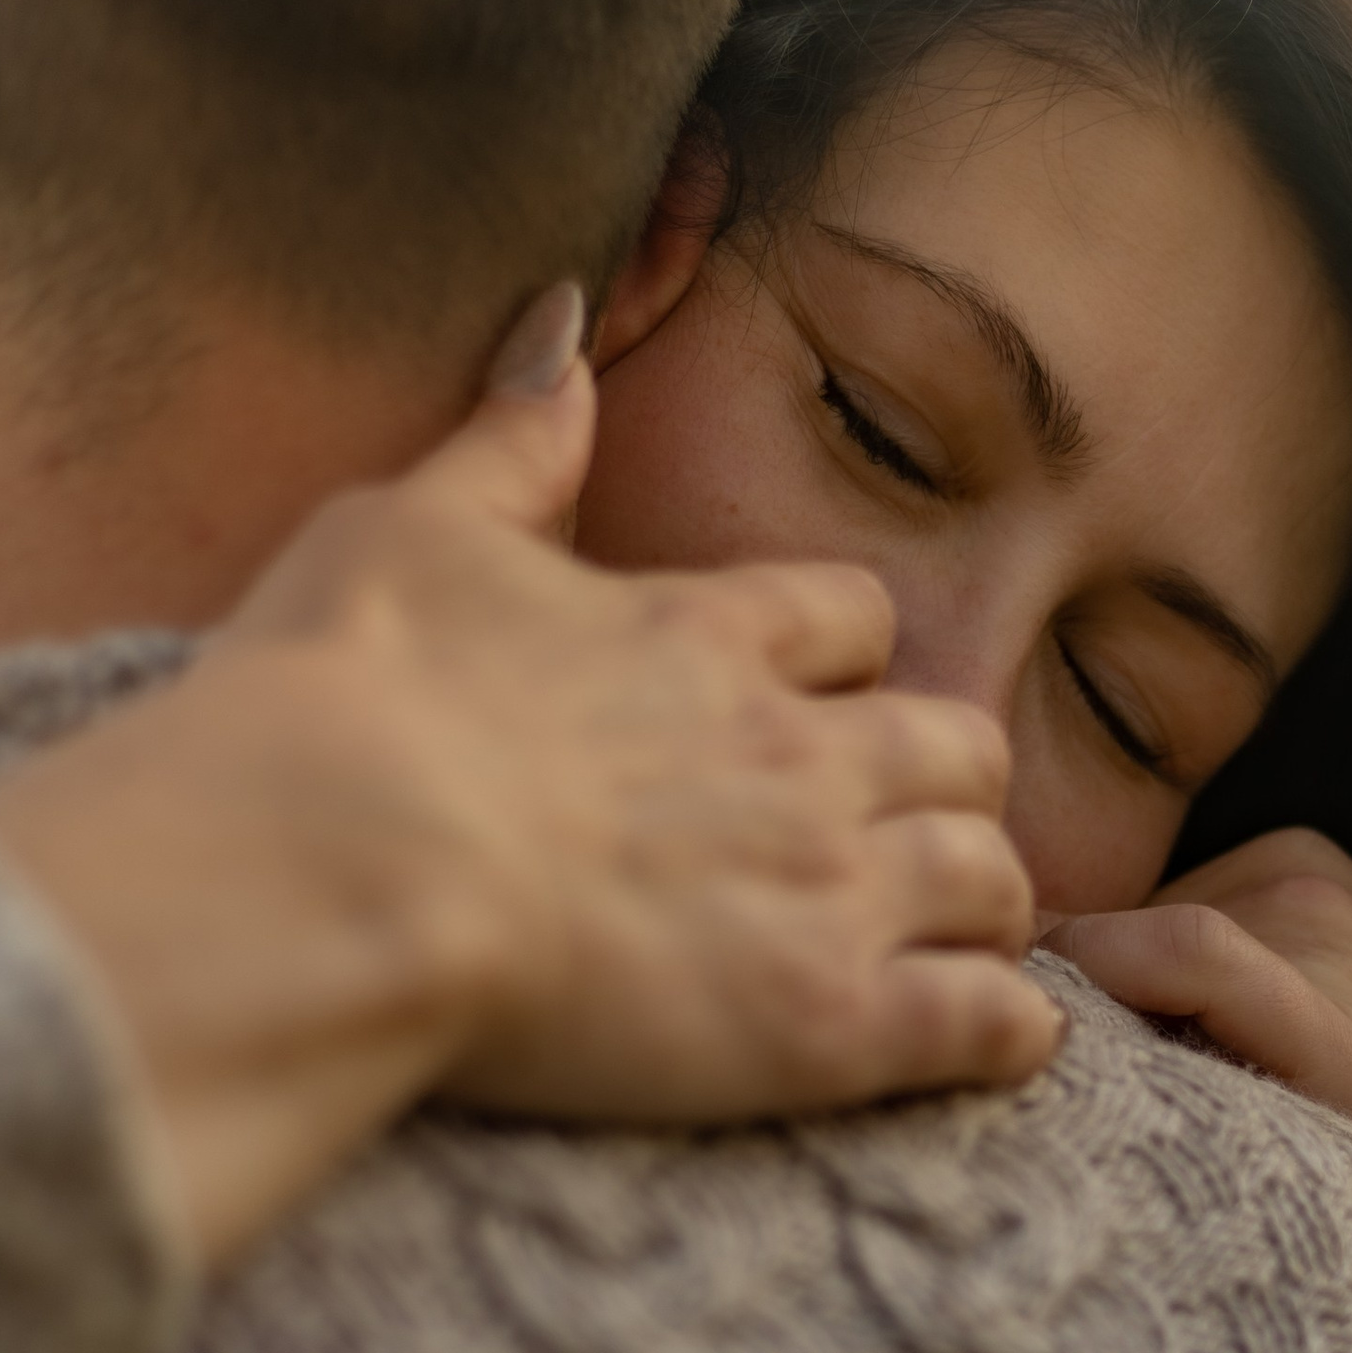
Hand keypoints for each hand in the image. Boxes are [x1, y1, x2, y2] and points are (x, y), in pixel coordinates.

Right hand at [0, 291, 1060, 1273]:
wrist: (346, 862)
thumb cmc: (345, 697)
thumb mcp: (406, 522)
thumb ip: (509, 438)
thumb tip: (559, 311)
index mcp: (703, 633)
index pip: (854, 620)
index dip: (844, 663)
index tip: (812, 703)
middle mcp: (793, 748)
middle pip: (959, 743)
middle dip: (942, 785)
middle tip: (891, 838)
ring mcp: (825, 886)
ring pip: (997, 877)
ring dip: (983, 906)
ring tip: (942, 947)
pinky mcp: (831, 1022)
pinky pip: (993, 1021)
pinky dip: (1006, 1030)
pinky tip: (984, 1041)